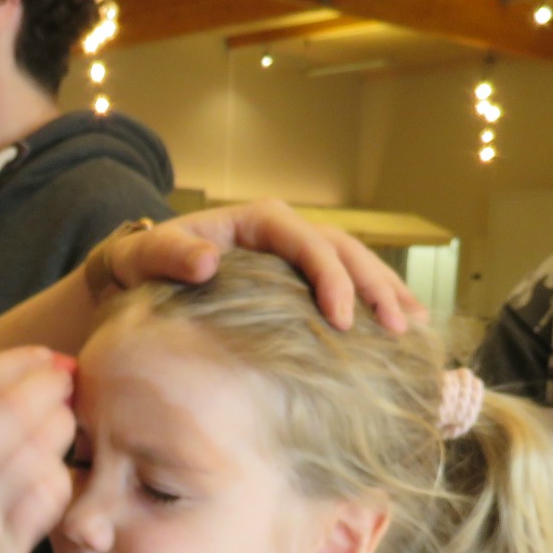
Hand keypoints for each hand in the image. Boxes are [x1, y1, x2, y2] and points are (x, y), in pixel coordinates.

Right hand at [0, 345, 74, 552]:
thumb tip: (17, 371)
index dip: (20, 362)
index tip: (45, 357)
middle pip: (14, 410)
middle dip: (51, 387)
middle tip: (67, 383)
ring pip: (39, 451)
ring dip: (62, 429)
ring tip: (63, 425)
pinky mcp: (1, 549)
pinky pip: (49, 496)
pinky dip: (60, 477)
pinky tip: (55, 473)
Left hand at [102, 199, 423, 333]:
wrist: (138, 274)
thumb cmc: (141, 264)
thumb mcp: (142, 255)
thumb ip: (169, 254)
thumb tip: (208, 261)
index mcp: (256, 221)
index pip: (306, 243)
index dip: (330, 277)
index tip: (342, 319)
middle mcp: (283, 232)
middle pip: (343, 250)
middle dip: (374, 286)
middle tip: (397, 328)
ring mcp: (295, 255)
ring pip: (354, 264)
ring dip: (386, 292)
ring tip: (414, 327)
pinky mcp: (298, 281)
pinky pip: (345, 285)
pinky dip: (372, 303)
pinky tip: (399, 330)